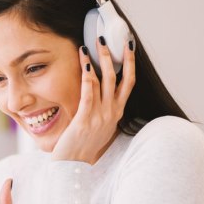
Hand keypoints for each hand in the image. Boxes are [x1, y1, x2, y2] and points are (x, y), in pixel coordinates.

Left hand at [51, 37, 135, 163]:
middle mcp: (112, 113)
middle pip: (119, 77)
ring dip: (97, 60)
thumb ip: (104, 111)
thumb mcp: (100, 127)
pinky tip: (83, 62)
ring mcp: (100, 116)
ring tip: (90, 44)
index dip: (130, 63)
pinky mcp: (85, 118)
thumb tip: (103, 95)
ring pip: (103, 81)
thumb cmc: (84, 147)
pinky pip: (88, 92)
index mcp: (116, 113)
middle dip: (114, 55)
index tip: (128, 45)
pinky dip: (87, 75)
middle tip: (107, 37)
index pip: (128, 83)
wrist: (73, 166)